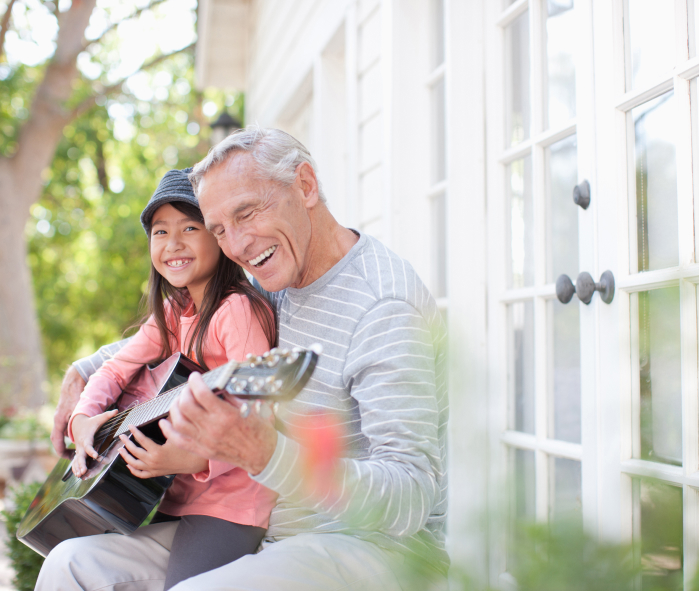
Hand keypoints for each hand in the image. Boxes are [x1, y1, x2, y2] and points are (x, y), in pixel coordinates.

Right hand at [52, 366, 85, 457]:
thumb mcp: (80, 409)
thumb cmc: (76, 396)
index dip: (61, 450)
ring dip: (66, 443)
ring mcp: (60, 418)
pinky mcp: (63, 416)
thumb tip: (87, 431)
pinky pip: (64, 429)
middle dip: (63, 449)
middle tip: (72, 457)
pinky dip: (69, 435)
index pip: (56, 440)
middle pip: (56, 439)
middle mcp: (58, 420)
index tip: (67, 457)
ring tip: (75, 450)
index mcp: (59, 420)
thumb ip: (84, 419)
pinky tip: (78, 438)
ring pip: (61, 434)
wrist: (73, 384)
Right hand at [71, 410, 117, 476]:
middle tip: (83, 471)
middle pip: (80, 455)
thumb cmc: (91, 422)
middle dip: (81, 463)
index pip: (88, 445)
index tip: (95, 455)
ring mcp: (79, 450)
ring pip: (77, 460)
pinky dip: (76, 468)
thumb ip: (107, 415)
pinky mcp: (78, 452)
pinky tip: (78, 475)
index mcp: (87, 438)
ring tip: (80, 476)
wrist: (78, 424)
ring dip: (78, 468)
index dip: (91, 450)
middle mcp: (81, 445)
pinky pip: (76, 461)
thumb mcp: (98, 418)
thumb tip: (116, 411)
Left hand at [118, 426, 208, 477]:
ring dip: (125, 456)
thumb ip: (168, 427)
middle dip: (126, 443)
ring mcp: (153, 469)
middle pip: (135, 452)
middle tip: (122, 436)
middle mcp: (153, 461)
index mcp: (158, 451)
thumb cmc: (187, 448)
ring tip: (120, 449)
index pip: (142, 440)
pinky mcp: (155, 473)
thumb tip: (160, 419)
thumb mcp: (178, 436)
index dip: (135, 431)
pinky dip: (132, 470)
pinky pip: (140, 474)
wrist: (193, 463)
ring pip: (134, 464)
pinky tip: (128, 464)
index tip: (130, 425)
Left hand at [160, 372, 277, 474]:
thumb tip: (216, 385)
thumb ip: (230, 396)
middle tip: (188, 388)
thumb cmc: (259, 430)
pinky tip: (164, 422)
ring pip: (179, 421)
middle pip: (186, 405)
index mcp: (226, 415)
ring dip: (175, 408)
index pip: (201, 393)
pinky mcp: (202, 450)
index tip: (195, 377)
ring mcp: (205, 441)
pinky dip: (168, 430)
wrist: (262, 455)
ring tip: (179, 401)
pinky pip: (179, 440)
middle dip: (184, 392)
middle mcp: (213, 428)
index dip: (195, 381)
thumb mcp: (250, 407)